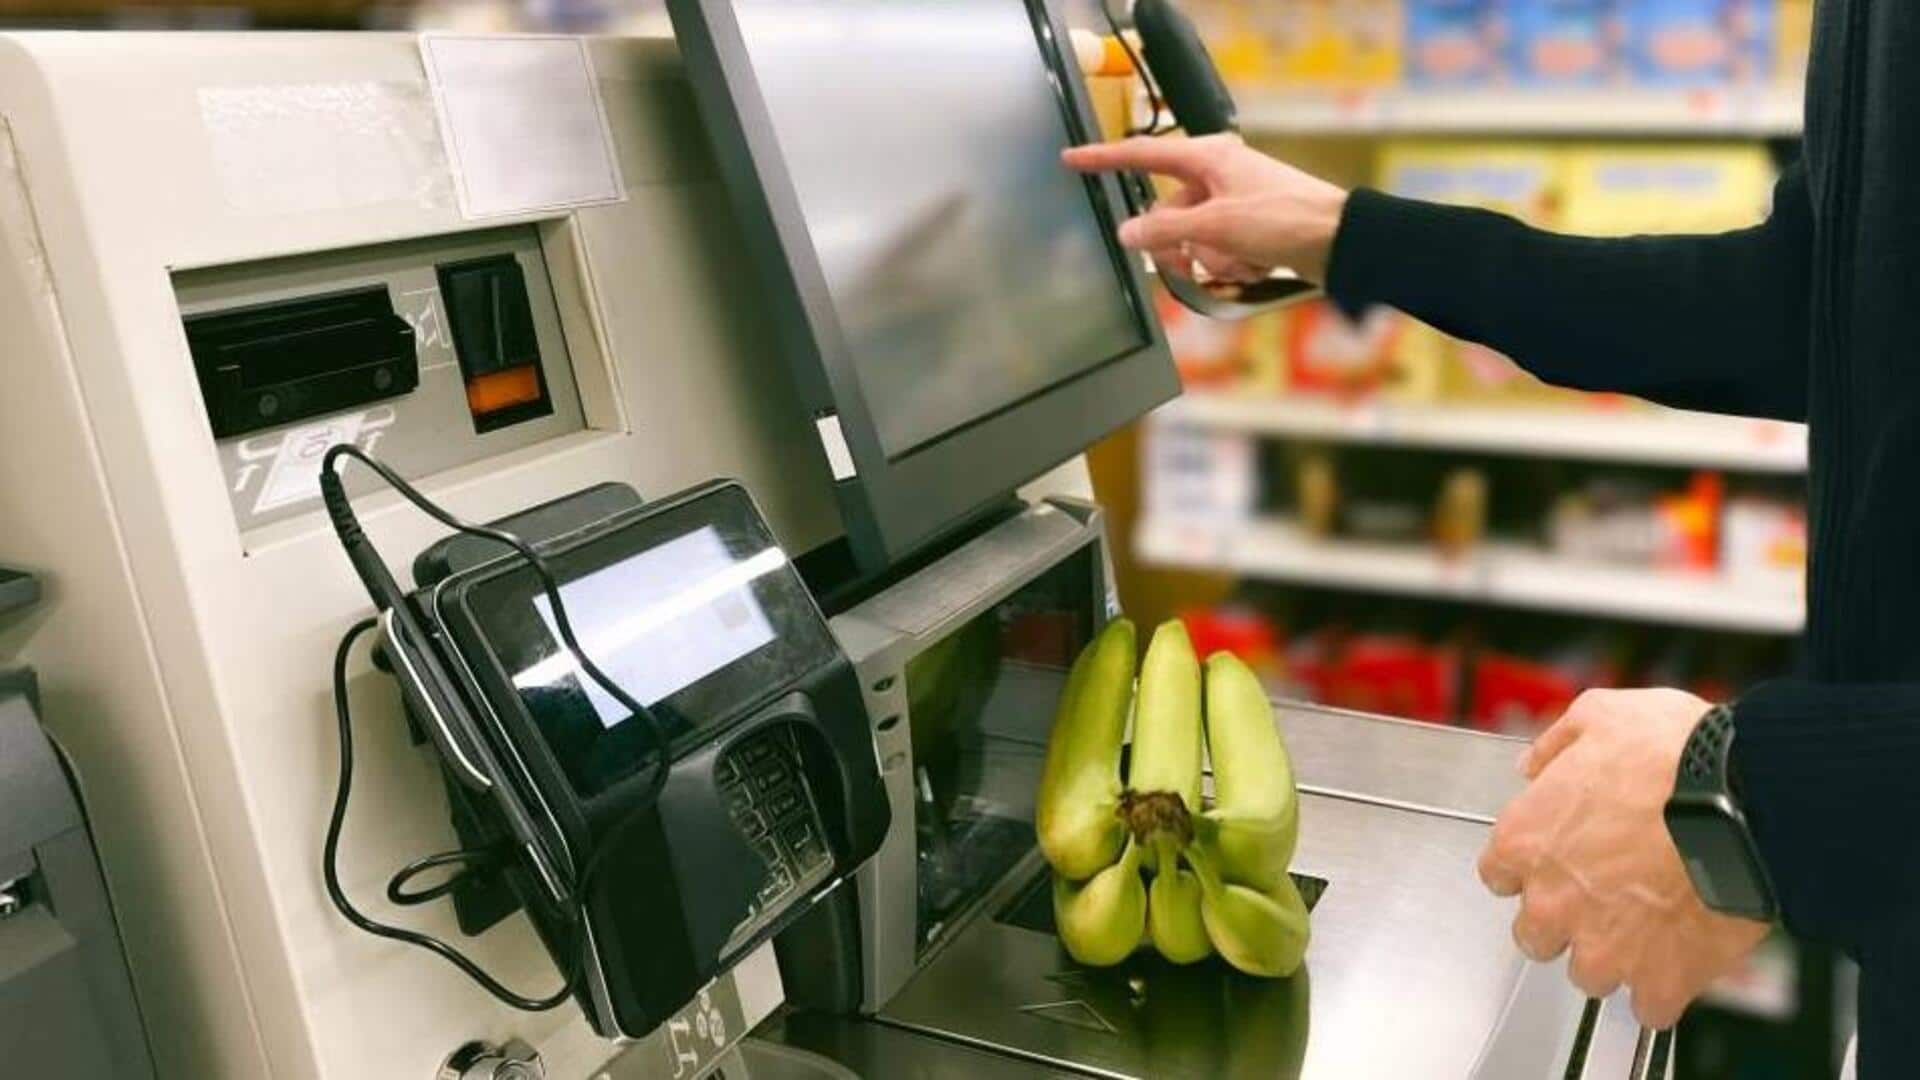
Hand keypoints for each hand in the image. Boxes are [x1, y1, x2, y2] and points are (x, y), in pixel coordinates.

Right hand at [1061, 134, 1347, 283]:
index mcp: (1207, 157)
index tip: (1071, 159)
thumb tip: (1127, 234)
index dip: (1104, 159)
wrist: (1339, 241)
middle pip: (1167, 213)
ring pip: (1192, 239)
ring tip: (1241, 262)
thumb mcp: (1216, 225)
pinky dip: (1232, 265)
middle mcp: (1216, 176)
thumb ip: (1165, 230)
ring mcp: (1232, 204)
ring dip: (1211, 259)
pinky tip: (1256, 267)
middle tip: (1193, 260)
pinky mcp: (1247, 230)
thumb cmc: (1282, 218)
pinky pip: (1217, 252)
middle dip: (1179, 244)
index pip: (1143, 155)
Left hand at [1478, 689, 1770, 1028]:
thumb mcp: (1601, 715)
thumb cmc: (1677, 755)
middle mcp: (1552, 900)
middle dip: (1563, 919)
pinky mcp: (1660, 978)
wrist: (1750, 796)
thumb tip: (1534, 763)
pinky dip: (1663, 991)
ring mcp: (1604, 946)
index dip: (1531, 866)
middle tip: (1603, 897)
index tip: (1556, 861)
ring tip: (1648, 926)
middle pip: (1534, 935)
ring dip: (1613, 956)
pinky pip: (1649, 1008)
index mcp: (1525, 840)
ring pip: (1589, 975)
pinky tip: (1678, 962)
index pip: (1498, 874)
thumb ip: (1556, 744)